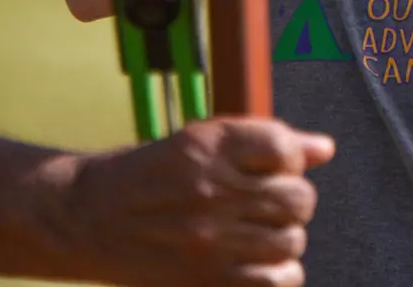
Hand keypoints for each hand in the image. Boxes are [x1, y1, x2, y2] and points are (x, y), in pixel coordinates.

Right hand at [66, 117, 335, 286]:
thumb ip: (268, 142)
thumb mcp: (202, 141)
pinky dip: (277, 273)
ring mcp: (210, 239)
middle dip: (291, 199)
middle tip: (264, 204)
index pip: (285, 146)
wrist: (86, 218)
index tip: (272, 166)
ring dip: (283, 237)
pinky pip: (278, 280)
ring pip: (293, 239)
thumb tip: (326, 148)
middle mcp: (212, 190)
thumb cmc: (152, 174)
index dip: (288, 158)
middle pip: (298, 197)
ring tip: (255, 234)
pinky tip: (257, 263)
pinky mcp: (206, 279)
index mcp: (211, 144)